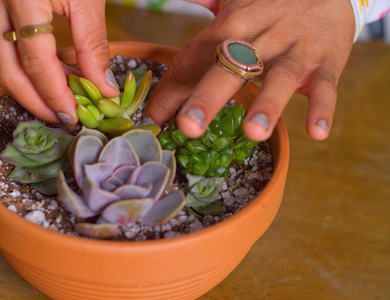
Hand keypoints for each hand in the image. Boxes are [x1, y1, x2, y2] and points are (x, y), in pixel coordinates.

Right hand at [0, 0, 119, 128]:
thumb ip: (93, 43)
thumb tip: (103, 86)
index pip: (35, 62)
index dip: (55, 95)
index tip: (74, 117)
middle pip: (5, 73)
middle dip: (35, 103)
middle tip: (63, 118)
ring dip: (24, 91)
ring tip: (55, 101)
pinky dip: (17, 72)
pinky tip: (43, 76)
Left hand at [143, 0, 354, 140]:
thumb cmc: (270, 3)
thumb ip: (200, 0)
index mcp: (228, 26)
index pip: (193, 60)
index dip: (171, 91)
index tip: (153, 120)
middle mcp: (258, 38)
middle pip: (230, 67)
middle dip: (208, 97)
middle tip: (188, 126)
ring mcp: (294, 50)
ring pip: (280, 77)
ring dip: (267, 104)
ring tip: (252, 133)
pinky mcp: (325, 61)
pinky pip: (325, 86)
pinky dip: (322, 108)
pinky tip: (316, 133)